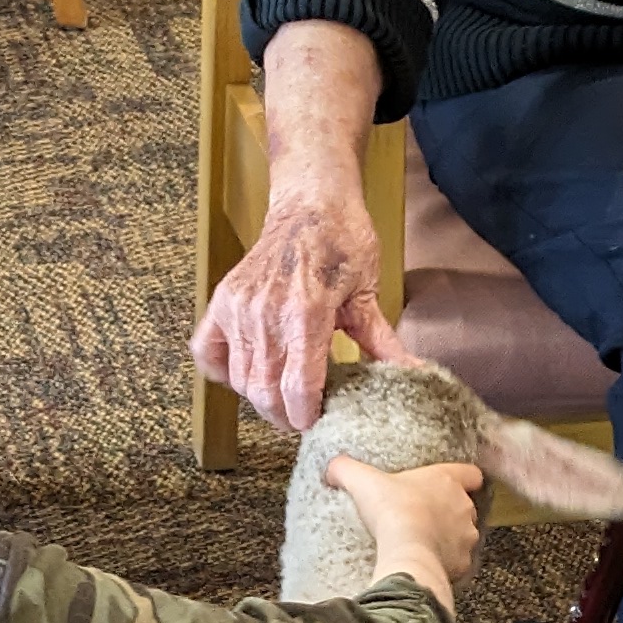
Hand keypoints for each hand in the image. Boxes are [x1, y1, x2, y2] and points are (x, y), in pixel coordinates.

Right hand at [194, 22, 391, 428]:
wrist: (310, 202)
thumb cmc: (342, 242)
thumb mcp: (367, 294)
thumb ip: (383, 344)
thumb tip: (414, 377)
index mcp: (306, 313)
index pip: (297, 387)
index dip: (306, 415)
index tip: (316, 421)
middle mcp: (266, 312)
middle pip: (264, 391)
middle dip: (284, 415)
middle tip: (301, 416)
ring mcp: (239, 307)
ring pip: (240, 379)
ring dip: (260, 397)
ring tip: (281, 396)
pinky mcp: (222, 301)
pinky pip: (207, 353)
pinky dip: (223, 371)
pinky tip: (246, 372)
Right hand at [326, 455, 483, 611]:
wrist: (407, 551)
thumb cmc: (392, 511)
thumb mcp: (363, 482)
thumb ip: (347, 469)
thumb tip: (333, 466)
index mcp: (447, 480)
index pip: (470, 473)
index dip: (462, 477)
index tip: (450, 483)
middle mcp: (464, 507)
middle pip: (464, 506)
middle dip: (447, 511)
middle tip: (422, 516)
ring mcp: (466, 536)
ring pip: (463, 535)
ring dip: (448, 538)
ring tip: (422, 542)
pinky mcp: (463, 562)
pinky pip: (458, 562)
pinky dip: (445, 562)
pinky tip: (425, 562)